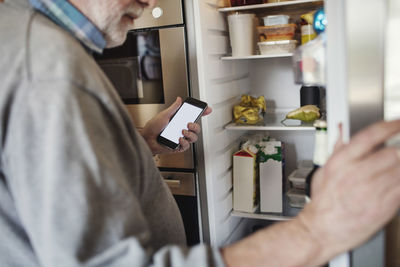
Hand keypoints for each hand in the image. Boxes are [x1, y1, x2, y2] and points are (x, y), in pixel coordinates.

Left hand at [140, 97, 211, 154]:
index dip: (202, 113)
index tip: (207, 109)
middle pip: (197, 128)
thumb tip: (179, 99)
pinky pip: (187, 146)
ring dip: (190, 134)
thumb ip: (173, 108)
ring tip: (182, 132)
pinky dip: (184, 142)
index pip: (193, 117)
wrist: (147, 139)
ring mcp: (180, 138)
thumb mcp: (164, 115)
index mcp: (179, 121)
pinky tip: (179, 139)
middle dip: (196, 126)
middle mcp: (181, 130)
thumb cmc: (153, 127)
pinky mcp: (178, 147)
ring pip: (194, 138)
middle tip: (188, 124)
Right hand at [298, 120, 399, 259]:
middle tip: (396, 150)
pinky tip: (395, 181)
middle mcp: (357, 174)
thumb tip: (342, 133)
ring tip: (393, 168)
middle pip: (392, 152)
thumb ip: (337, 151)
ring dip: (399, 166)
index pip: (371, 135)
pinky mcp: (384, 207)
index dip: (390, 125)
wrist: (321, 231)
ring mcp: (372, 191)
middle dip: (397, 150)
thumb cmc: (322, 204)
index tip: (398, 123)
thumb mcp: (324, 172)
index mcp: (341, 162)